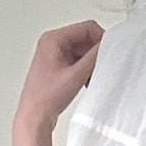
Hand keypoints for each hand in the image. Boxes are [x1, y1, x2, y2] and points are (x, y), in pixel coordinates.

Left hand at [12, 20, 105, 140]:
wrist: (34, 117)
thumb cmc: (46, 98)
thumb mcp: (76, 75)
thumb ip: (94, 57)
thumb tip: (108, 45)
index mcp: (53, 39)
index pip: (86, 28)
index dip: (101, 39)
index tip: (110, 52)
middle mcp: (52, 43)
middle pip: (85, 38)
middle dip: (96, 53)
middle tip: (102, 67)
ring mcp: (55, 55)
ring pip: (83, 51)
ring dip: (92, 63)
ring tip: (92, 78)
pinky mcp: (58, 66)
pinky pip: (78, 61)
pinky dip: (86, 70)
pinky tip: (87, 82)